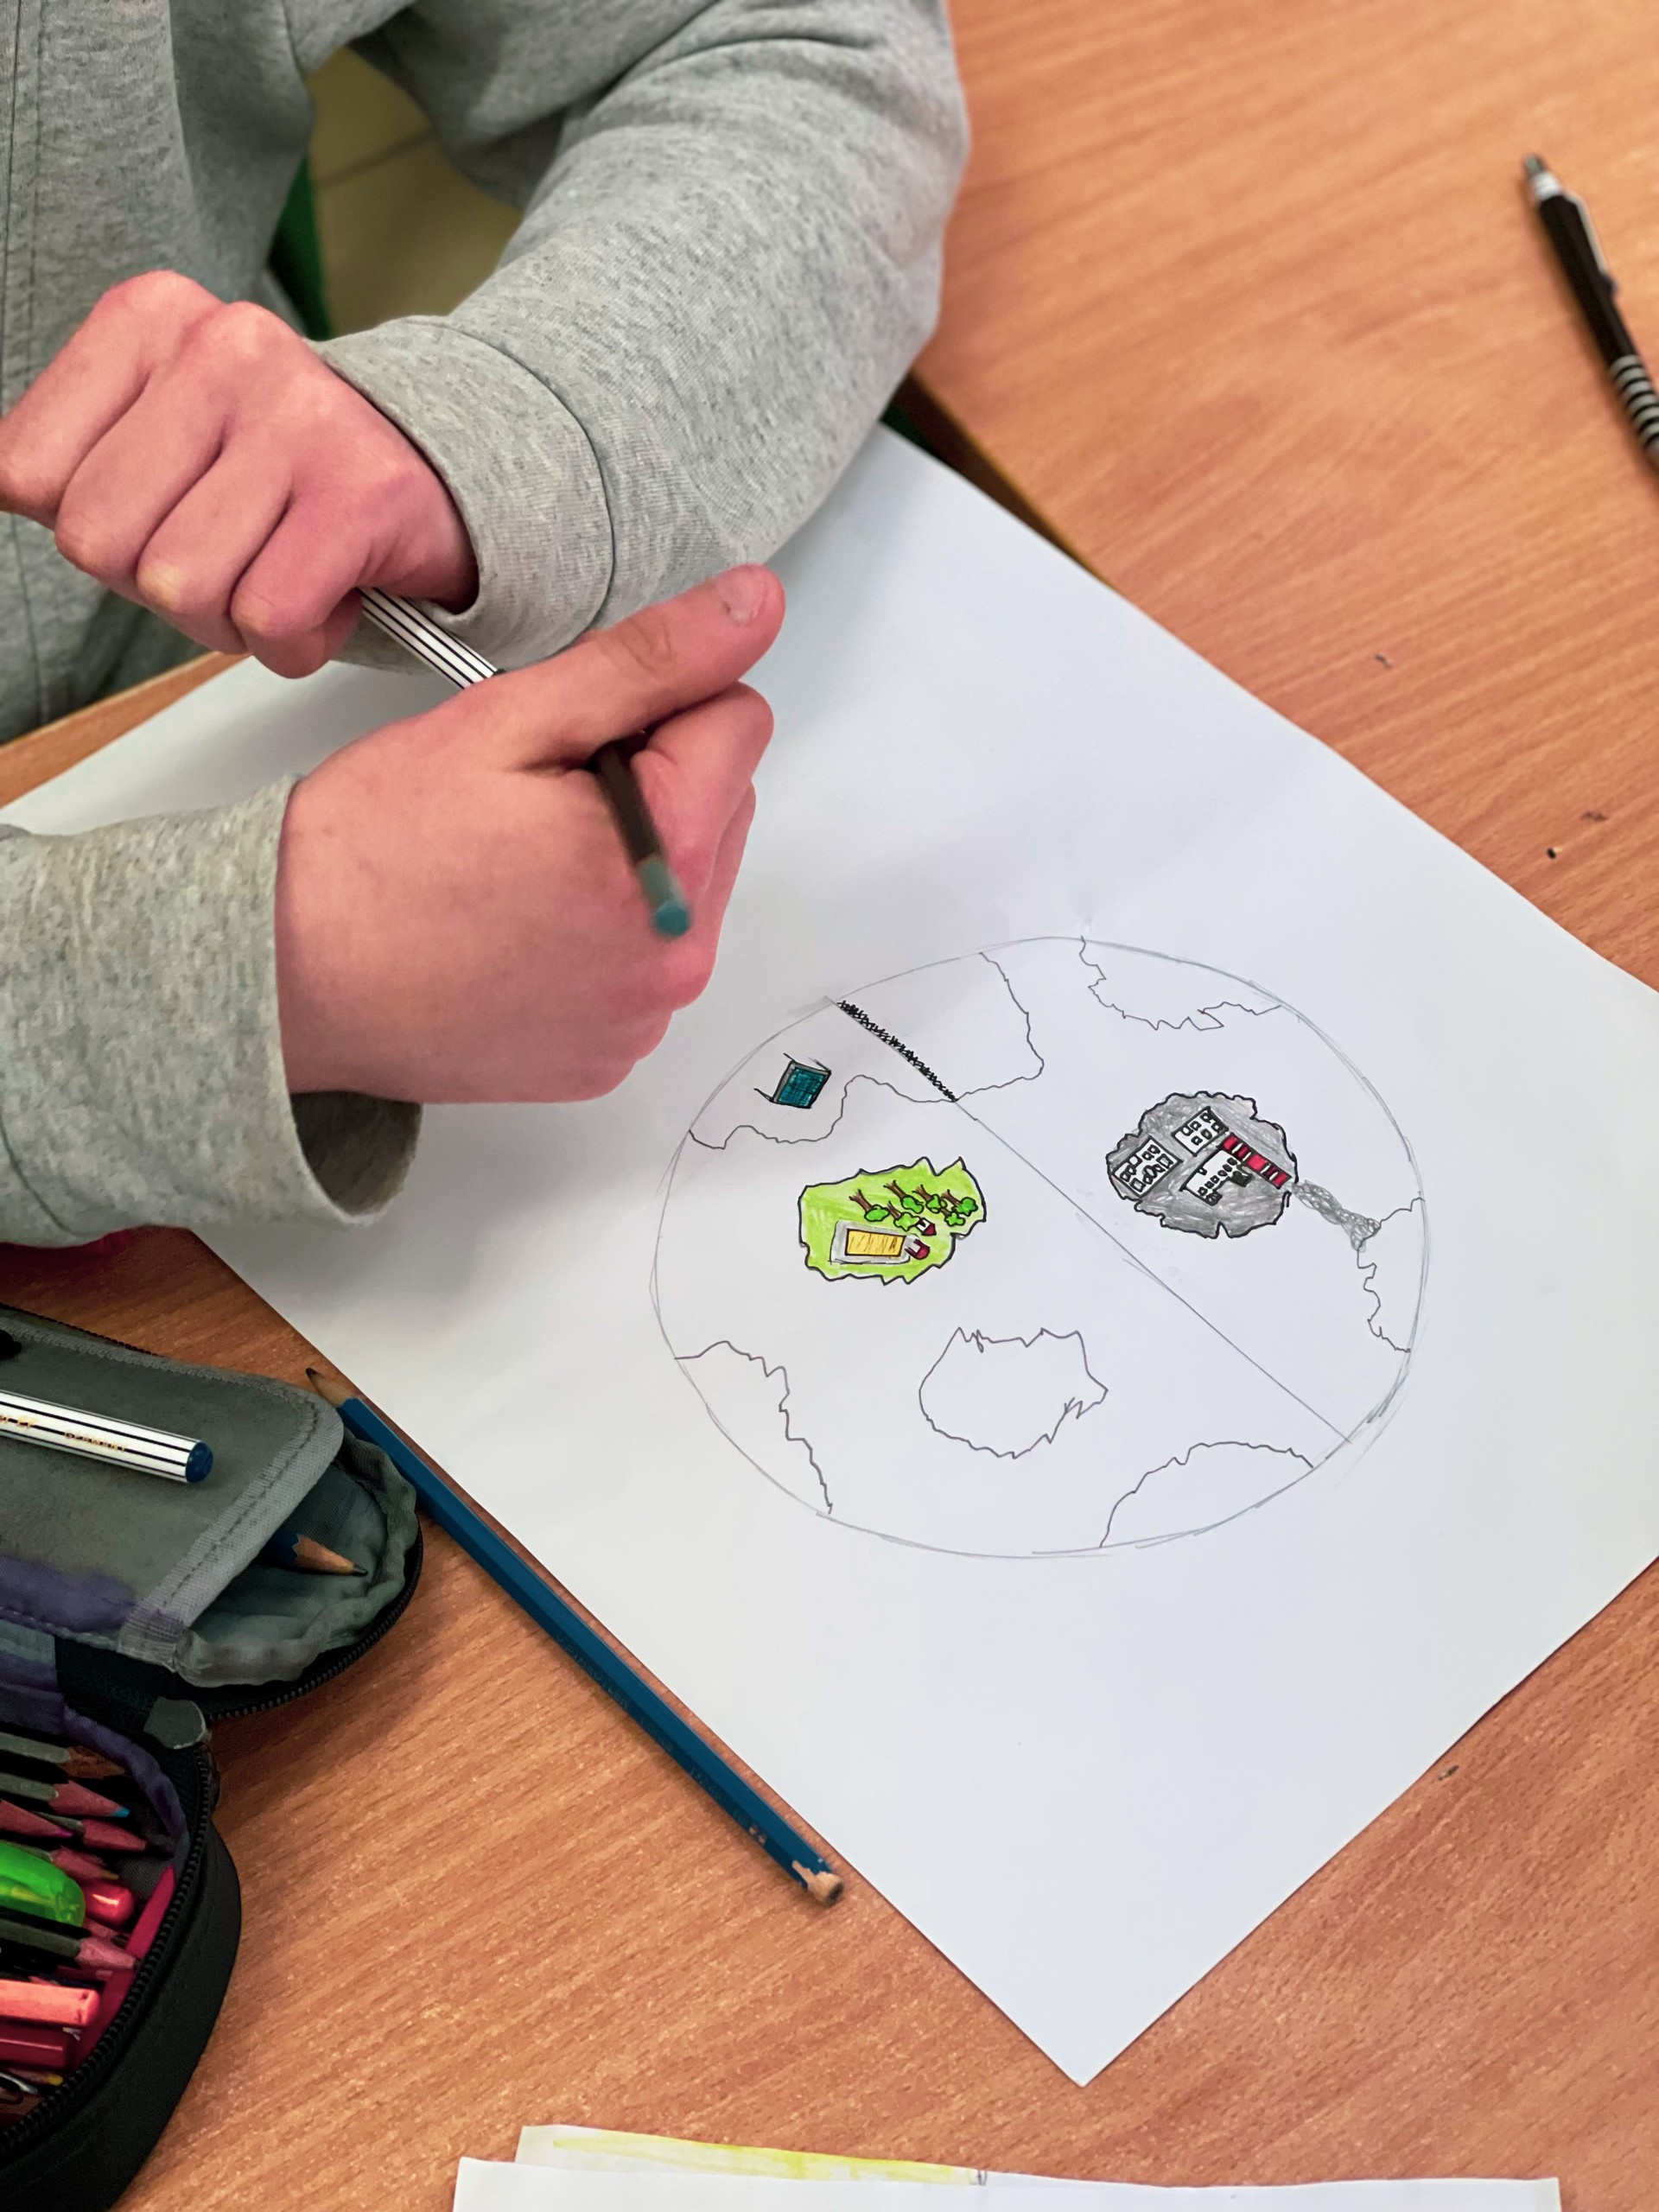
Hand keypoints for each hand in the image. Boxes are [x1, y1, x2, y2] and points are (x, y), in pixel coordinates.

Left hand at [0, 271, 475, 677]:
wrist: (437, 480)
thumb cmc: (281, 479)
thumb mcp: (158, 437)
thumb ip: (68, 463)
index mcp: (151, 319)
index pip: (23, 474)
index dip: (93, 530)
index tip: (164, 509)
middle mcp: (222, 348)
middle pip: (98, 542)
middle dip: (156, 584)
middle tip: (227, 552)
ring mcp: (298, 416)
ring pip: (180, 588)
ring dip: (230, 620)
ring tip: (280, 568)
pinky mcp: (361, 495)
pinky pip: (268, 619)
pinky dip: (294, 642)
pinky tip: (328, 592)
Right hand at [275, 566, 783, 1100]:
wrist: (286, 976)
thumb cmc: (372, 851)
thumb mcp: (507, 721)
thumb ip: (646, 661)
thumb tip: (754, 607)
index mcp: (667, 860)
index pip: (740, 721)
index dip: (656, 702)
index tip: (572, 732)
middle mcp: (677, 956)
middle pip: (725, 806)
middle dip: (653, 780)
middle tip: (534, 798)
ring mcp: (645, 1019)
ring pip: (691, 884)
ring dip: (633, 854)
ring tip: (520, 863)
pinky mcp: (611, 1057)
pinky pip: (646, 961)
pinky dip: (604, 933)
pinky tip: (520, 925)